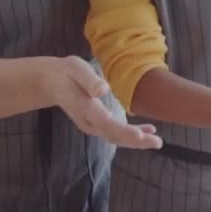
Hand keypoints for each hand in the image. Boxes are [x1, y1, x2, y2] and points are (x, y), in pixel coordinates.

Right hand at [41, 56, 162, 148]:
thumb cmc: (67, 73)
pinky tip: (149, 132)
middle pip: (114, 135)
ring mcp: (93, 125)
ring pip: (116, 138)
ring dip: (137, 141)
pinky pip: (116, 133)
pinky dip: (133, 134)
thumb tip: (102, 89)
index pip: (105, 123)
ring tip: (157, 141)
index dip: (123, 131)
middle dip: (136, 140)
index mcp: (84, 107)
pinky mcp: (98, 124)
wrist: (53, 82)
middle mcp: (88, 121)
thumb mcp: (75, 69)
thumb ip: (89, 80)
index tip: (140, 136)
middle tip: (157, 142)